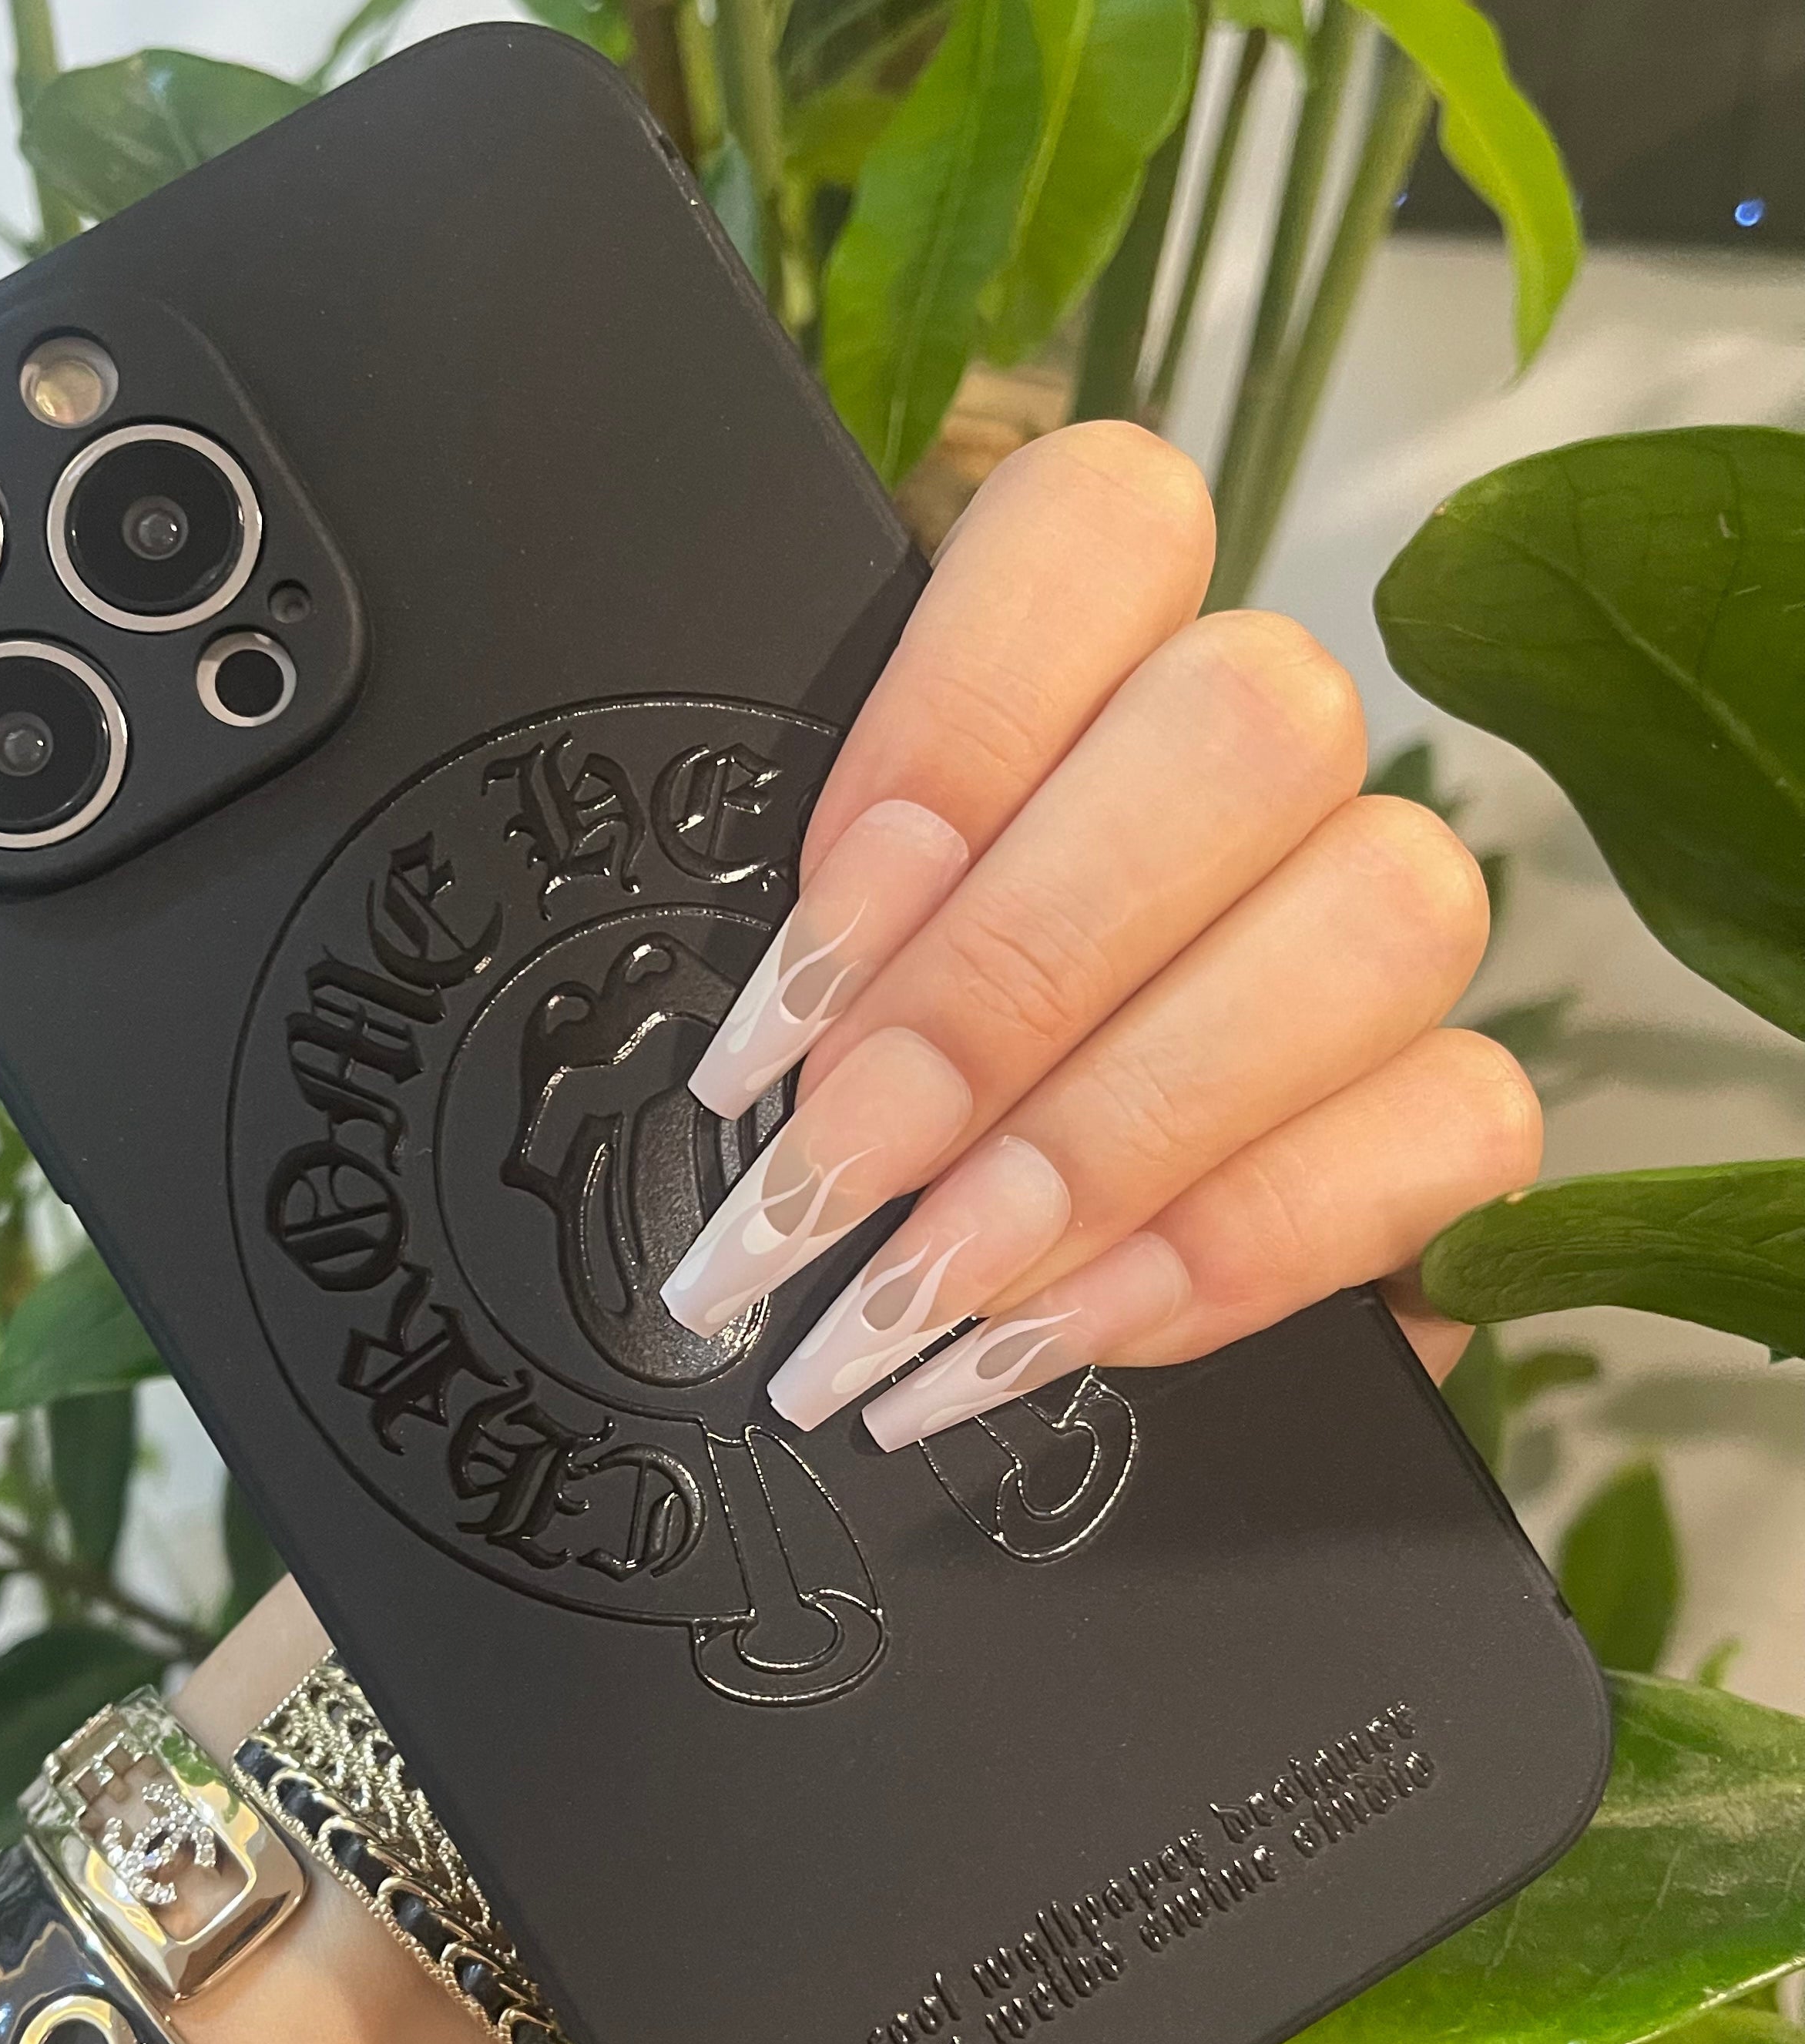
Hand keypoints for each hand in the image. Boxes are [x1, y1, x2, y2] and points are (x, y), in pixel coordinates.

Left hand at [661, 422, 1536, 1443]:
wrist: (1027, 1297)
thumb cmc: (887, 1107)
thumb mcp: (817, 997)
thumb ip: (817, 966)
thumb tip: (756, 1074)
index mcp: (1095, 654)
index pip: (1105, 531)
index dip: (951, 732)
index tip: (799, 969)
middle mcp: (1272, 756)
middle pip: (1241, 736)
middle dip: (1001, 989)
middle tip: (825, 1176)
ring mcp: (1389, 921)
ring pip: (1370, 921)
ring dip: (1106, 1136)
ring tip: (914, 1294)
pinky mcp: (1465, 1108)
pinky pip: (1446, 1129)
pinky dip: (1229, 1251)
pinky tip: (1058, 1334)